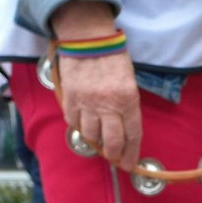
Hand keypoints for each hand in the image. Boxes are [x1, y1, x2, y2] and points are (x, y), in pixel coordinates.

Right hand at [53, 1, 140, 170]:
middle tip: (114, 157)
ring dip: (96, 140)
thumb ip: (128, 106)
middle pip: (111, 142)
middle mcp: (107, 105)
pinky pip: (74, 123)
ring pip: (90, 135)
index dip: (131, 154)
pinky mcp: (70, 99)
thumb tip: (124, 132)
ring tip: (99, 137)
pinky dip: (79, 126)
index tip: (130, 164)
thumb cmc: (113, 58)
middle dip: (114, 154)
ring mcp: (86, 103)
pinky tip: (84, 122)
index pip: (132, 135)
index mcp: (127, 99)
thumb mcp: (130, 82)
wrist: (87, 38)